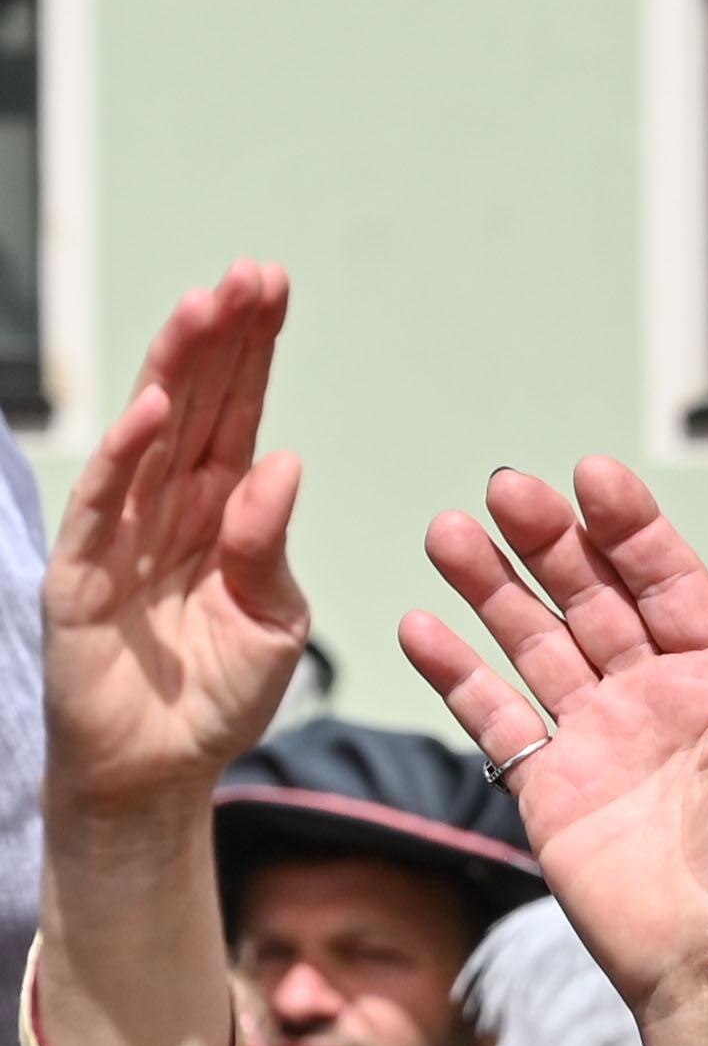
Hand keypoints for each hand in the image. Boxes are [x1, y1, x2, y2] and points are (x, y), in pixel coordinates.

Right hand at [45, 263, 312, 817]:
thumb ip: (271, 548)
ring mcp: (122, 528)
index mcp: (221, 510)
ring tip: (206, 309)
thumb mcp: (272, 624)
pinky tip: (155, 408)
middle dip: (221, 336)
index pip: (240, 412)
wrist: (157, 770)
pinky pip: (107, 500)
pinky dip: (129, 452)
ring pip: (152, 432)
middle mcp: (169, 504)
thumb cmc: (216, 696)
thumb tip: (285, 464)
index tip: (274, 287)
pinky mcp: (84, 567)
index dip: (254, 350)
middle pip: (198, 402)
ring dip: (178, 369)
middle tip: (250, 275)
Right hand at [401, 459, 707, 1028]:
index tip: (592, 476)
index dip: (631, 530)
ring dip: (491, 587)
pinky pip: (494, 716)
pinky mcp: (549, 788)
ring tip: (448, 532)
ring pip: (535, 642)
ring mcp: (597, 739)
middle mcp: (656, 699)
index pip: (669, 583)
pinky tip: (419, 625)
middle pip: (592, 597)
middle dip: (550, 542)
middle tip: (506, 489)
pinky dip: (456, 672)